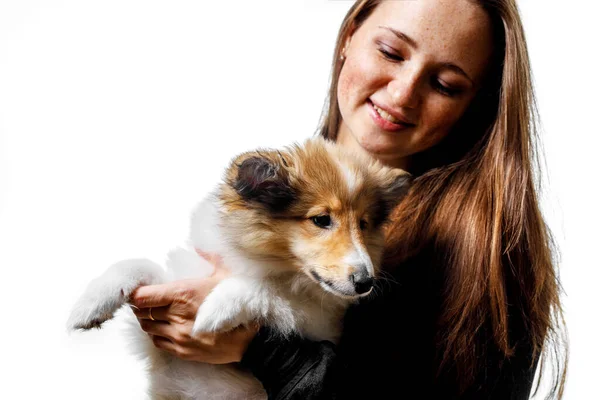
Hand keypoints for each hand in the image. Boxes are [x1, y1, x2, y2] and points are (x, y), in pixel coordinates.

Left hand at [129, 251, 258, 363]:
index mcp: (183, 294)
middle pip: (142, 312)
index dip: (134, 293)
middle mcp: (177, 316)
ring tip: (153, 313)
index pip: (143, 296)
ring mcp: (179, 336)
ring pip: (148, 328)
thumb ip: (211, 258)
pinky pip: (158, 342)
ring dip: (147, 319)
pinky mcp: (183, 351)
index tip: (135, 289)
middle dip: (141, 305)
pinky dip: (156, 334)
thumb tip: (198, 246)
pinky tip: (163, 327)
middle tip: (143, 299)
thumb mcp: (228, 274)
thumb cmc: (240, 304)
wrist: (253, 339)